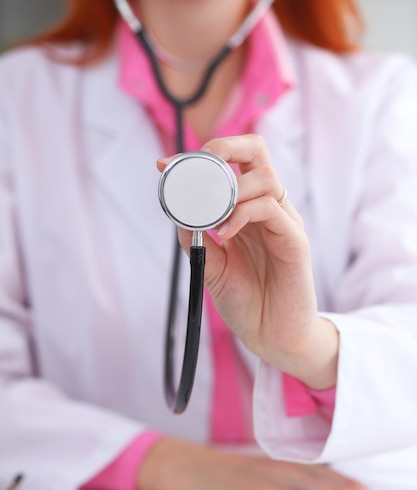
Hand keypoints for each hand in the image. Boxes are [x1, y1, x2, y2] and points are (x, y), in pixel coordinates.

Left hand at [158, 134, 337, 389]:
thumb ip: (197, 237)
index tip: (163, 165)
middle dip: (222, 148)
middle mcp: (269, 210)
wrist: (272, 337)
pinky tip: (226, 232)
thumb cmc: (247, 302)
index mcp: (248, 211)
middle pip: (256, 152)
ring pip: (265, 177)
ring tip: (212, 216)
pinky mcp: (295, 241)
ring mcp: (284, 223)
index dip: (198, 157)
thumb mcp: (212, 266)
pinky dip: (243, 213)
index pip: (231, 164)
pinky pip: (271, 209)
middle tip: (195, 169)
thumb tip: (177, 210)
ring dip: (230, 189)